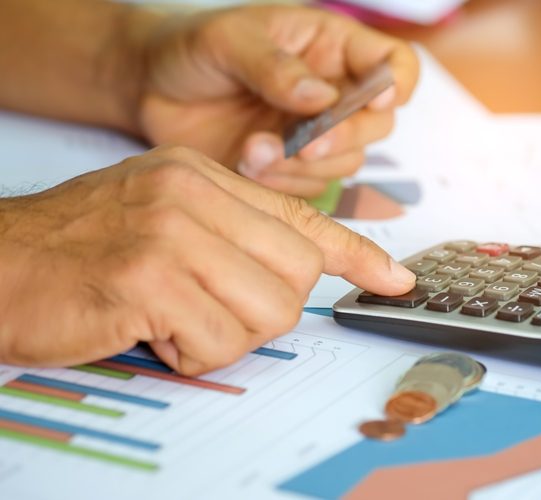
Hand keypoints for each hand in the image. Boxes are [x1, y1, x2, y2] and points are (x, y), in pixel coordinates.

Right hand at [0, 146, 414, 374]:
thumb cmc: (80, 247)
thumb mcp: (161, 214)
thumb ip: (230, 229)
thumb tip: (300, 266)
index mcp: (202, 177)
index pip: (303, 216)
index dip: (356, 254)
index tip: (395, 278)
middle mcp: (194, 196)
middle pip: (297, 273)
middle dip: (267, 308)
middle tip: (213, 308)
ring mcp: (173, 235)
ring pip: (269, 312)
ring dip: (226, 335)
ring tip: (175, 320)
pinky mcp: (151, 281)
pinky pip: (219, 342)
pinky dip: (191, 354)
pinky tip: (153, 334)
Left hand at [136, 5, 418, 196]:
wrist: (148, 89)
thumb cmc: (192, 48)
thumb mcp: (228, 41)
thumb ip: (275, 67)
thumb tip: (321, 97)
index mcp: (331, 48)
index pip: (393, 64)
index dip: (396, 84)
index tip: (375, 99)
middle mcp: (333, 93)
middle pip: (378, 124)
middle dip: (344, 138)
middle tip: (306, 143)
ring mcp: (314, 134)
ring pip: (345, 163)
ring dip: (303, 165)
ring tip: (252, 150)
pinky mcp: (290, 169)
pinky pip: (309, 189)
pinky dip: (282, 184)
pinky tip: (246, 164)